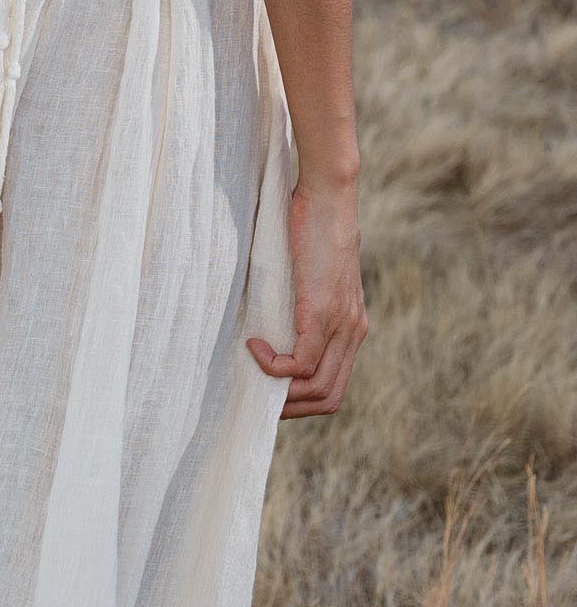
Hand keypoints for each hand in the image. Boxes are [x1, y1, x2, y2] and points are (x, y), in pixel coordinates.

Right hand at [248, 179, 366, 418]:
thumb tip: (275, 315)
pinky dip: (273, 366)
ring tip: (252, 370)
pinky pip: (301, 364)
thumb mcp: (311, 275)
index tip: (270, 392)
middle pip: (329, 397)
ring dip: (280, 392)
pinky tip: (253, 346)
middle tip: (257, 396)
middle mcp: (353, 331)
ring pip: (317, 388)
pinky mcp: (322, 313)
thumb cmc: (312, 228)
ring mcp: (341, 324)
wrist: (328, 197)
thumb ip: (303, 300)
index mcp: (353, 327)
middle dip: (291, 408)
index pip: (335, 386)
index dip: (302, 401)